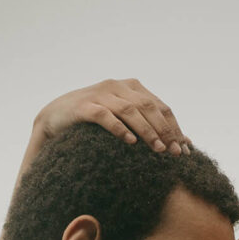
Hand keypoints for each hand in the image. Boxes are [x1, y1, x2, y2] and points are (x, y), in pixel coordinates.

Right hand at [32, 78, 190, 154]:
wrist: (54, 117)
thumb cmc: (93, 122)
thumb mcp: (123, 120)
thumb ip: (148, 125)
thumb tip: (182, 142)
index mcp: (130, 87)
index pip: (160, 106)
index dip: (174, 127)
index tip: (184, 149)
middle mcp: (117, 86)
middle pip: (148, 107)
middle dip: (164, 131)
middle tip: (174, 153)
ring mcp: (100, 94)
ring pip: (130, 110)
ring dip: (147, 130)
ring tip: (158, 149)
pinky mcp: (83, 106)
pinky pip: (104, 116)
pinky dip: (119, 128)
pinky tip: (130, 142)